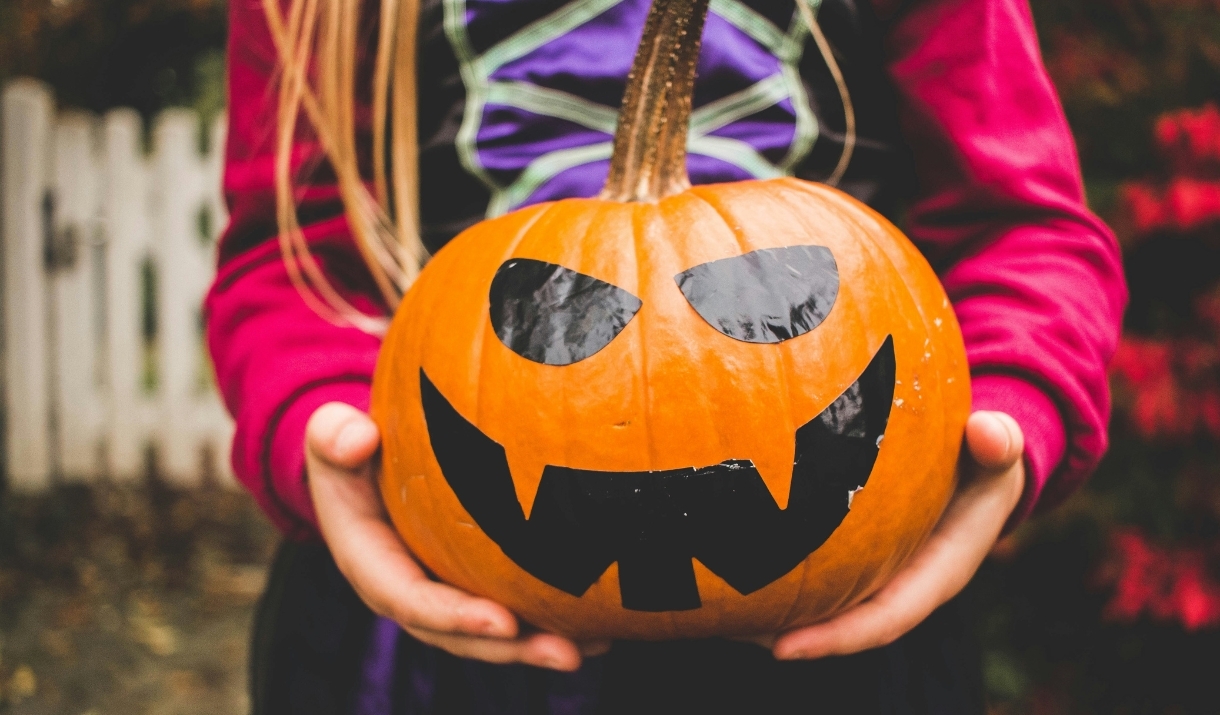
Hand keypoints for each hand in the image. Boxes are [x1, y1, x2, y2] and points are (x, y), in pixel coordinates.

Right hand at [306, 402, 607, 670]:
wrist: (364, 460)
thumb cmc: (350, 447)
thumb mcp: (330, 436)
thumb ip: (333, 437)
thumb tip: (357, 437)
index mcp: (373, 566)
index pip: (411, 601)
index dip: (455, 618)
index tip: (502, 623)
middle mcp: (410, 591)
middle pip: (460, 633)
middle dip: (512, 649)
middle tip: (566, 652)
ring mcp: (443, 591)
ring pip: (493, 630)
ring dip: (542, 642)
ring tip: (598, 646)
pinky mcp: (471, 582)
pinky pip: (513, 603)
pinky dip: (554, 614)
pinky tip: (606, 618)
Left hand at [750, 410, 1025, 658]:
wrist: (981, 457)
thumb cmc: (987, 455)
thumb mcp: (998, 447)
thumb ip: (996, 443)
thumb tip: (988, 434)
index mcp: (937, 572)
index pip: (884, 619)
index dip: (836, 637)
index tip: (783, 649)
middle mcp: (901, 581)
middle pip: (841, 623)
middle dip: (788, 633)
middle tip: (729, 631)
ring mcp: (878, 569)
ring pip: (823, 600)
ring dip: (773, 610)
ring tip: (714, 610)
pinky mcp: (858, 551)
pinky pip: (816, 568)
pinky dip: (777, 569)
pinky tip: (726, 557)